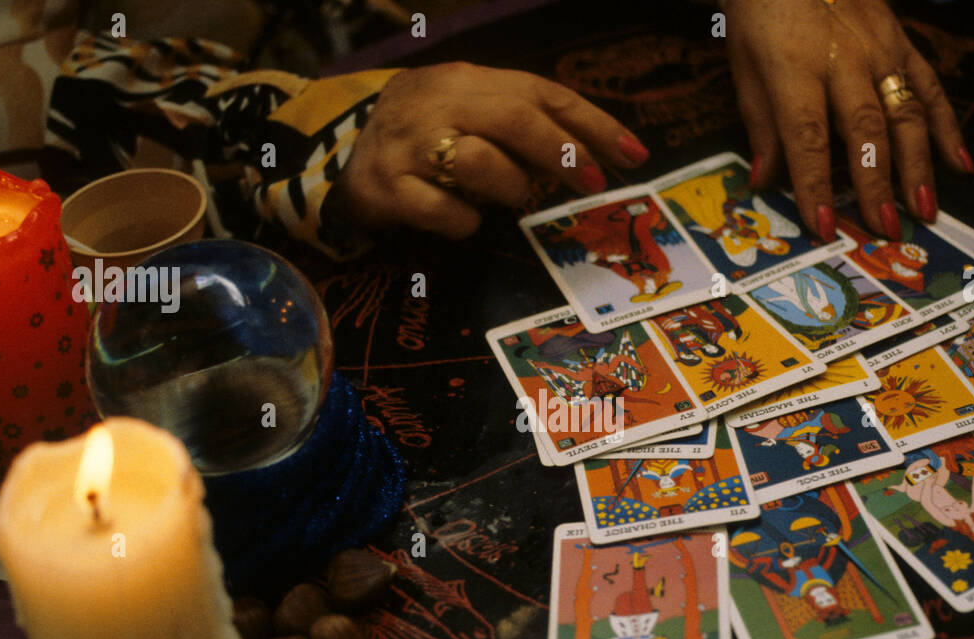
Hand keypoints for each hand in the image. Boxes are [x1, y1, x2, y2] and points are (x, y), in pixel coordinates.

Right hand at [329, 62, 648, 238]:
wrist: (339, 159)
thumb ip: (522, 129)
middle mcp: (436, 102)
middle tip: (591, 183)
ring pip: (477, 160)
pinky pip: (442, 211)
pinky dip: (464, 223)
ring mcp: (407, 144)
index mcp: (465, 79)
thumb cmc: (423, 140)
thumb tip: (588, 158)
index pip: (540, 92)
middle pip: (513, 118)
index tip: (633, 154)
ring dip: (508, 187)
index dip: (592, 123)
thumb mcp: (471, 117)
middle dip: (561, 152)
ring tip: (507, 198)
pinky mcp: (386, 187)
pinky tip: (463, 221)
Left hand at [724, 0, 971, 239]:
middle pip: (866, 131)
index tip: (822, 226)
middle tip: (886, 230)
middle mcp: (845, 59)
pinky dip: (947, 129)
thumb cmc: (762, 14)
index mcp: (796, 67)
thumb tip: (765, 182)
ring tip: (925, 211)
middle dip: (877, 185)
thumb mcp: (745, 65)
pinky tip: (959, 165)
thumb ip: (760, 125)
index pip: (808, 136)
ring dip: (919, 167)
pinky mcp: (903, 42)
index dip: (815, 185)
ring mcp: (881, 49)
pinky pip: (930, 88)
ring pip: (907, 113)